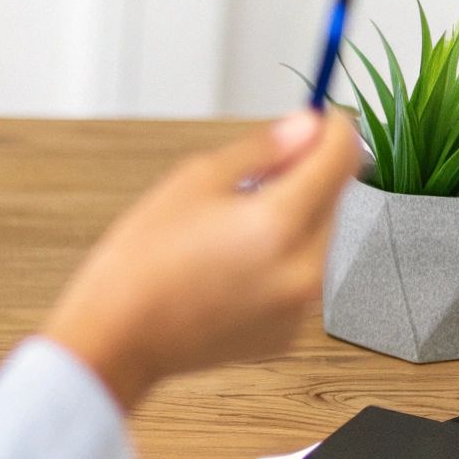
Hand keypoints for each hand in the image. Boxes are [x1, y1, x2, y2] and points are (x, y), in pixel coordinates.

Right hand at [42, 110, 360, 409]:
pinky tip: (227, 270)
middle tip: (248, 182)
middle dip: (303, 181)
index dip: (334, 130)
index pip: (340, 159)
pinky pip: (298, 282)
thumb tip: (304, 127)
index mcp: (279, 224)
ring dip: (289, 224)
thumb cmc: (140, 263)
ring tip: (225, 234)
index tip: (323, 120)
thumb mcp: (192, 183)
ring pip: (315, 242)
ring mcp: (299, 307)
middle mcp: (303, 269)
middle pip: (332, 202)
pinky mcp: (287, 333)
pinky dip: (276, 266)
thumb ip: (259, 150)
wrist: (118, 338)